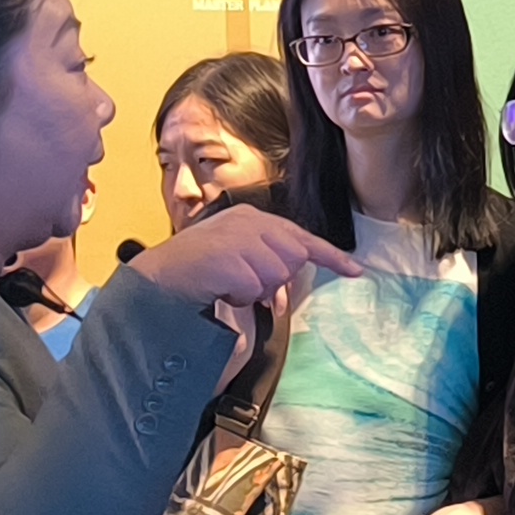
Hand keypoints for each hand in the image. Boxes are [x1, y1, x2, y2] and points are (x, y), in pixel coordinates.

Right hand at [121, 206, 356, 317]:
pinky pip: (254, 289)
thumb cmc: (196, 271)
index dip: (330, 255)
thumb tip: (285, 293)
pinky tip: (220, 288)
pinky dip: (239, 296)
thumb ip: (265, 265)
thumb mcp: (236, 260)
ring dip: (254, 290)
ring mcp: (238, 237)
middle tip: (243, 283)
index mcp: (252, 218)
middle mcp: (248, 222)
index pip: (301, 237)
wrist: (158, 278)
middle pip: (292, 260)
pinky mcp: (228, 257)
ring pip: (275, 276)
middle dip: (273, 280)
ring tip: (227, 284)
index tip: (356, 270)